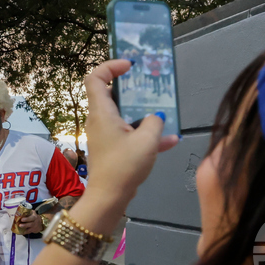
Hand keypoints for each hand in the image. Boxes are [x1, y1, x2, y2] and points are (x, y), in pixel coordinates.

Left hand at [14, 210, 42, 234]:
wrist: (41, 223)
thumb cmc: (34, 217)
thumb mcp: (33, 213)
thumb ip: (28, 212)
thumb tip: (20, 211)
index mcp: (34, 217)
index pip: (31, 218)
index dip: (27, 219)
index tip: (22, 219)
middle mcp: (35, 222)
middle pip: (30, 224)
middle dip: (25, 225)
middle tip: (19, 225)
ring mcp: (34, 227)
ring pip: (30, 229)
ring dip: (25, 230)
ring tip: (20, 229)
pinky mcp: (33, 231)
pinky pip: (29, 232)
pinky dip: (25, 232)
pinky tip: (21, 233)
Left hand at [82, 60, 178, 211]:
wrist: (109, 198)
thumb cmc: (124, 165)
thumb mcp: (146, 140)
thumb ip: (154, 122)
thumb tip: (156, 117)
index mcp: (101, 112)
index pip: (94, 78)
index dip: (110, 66)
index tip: (130, 66)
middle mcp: (100, 120)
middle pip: (112, 94)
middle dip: (133, 88)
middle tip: (151, 84)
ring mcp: (105, 135)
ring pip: (124, 115)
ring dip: (144, 113)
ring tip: (165, 111)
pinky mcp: (112, 149)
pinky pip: (129, 134)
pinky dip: (146, 135)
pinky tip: (170, 141)